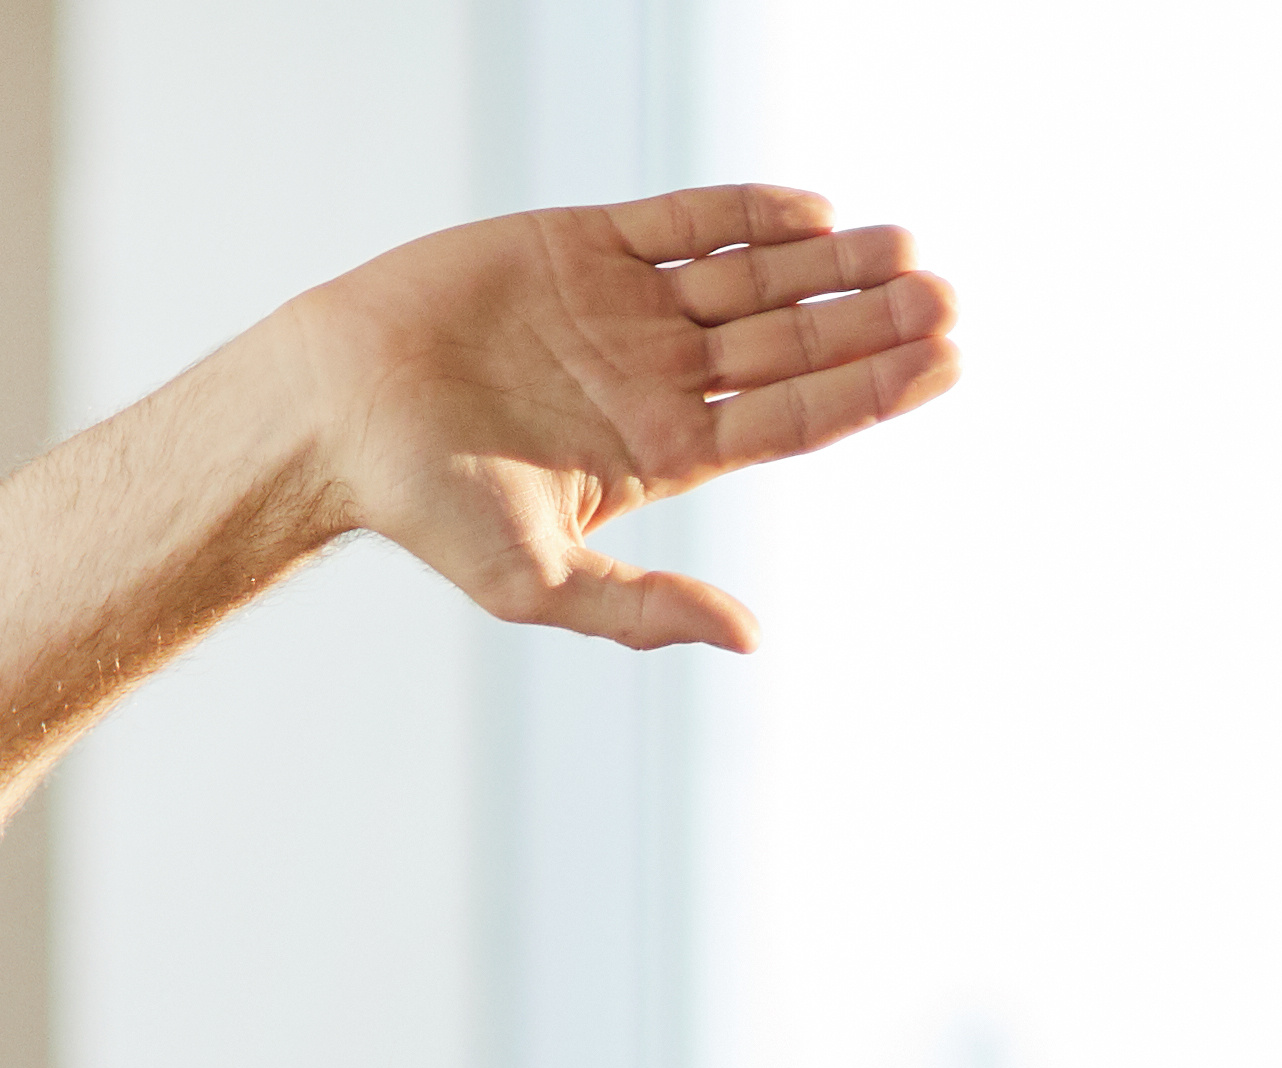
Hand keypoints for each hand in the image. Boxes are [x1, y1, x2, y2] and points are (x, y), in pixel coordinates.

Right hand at [281, 191, 960, 653]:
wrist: (332, 412)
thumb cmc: (425, 509)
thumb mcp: (541, 583)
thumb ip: (644, 609)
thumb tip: (750, 640)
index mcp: (661, 451)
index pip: (792, 419)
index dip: (870, 391)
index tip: (944, 363)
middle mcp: (657, 376)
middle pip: (791, 343)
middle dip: (872, 320)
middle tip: (949, 296)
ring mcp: (624, 308)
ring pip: (754, 280)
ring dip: (831, 264)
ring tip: (906, 248)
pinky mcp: (581, 244)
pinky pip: (682, 223)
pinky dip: (745, 214)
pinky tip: (813, 213)